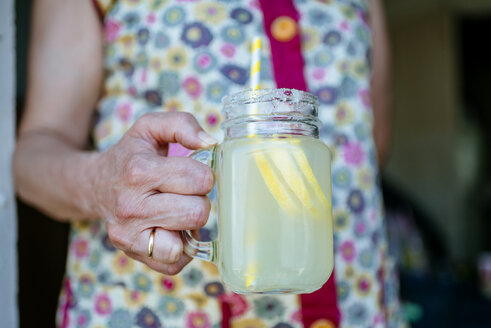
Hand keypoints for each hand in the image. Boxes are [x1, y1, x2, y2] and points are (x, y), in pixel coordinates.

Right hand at [92, 112, 216, 274]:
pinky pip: (175, 263)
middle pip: (197, 212)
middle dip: (199, 201)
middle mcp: (131, 205)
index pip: (200, 179)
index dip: (203, 175)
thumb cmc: (131, 156)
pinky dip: (180, 247)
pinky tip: (170, 228)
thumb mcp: (150, 127)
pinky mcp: (132, 253)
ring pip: (187, 241)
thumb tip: (209, 143)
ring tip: (176, 211)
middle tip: (184, 194)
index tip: (191, 174)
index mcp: (140, 171)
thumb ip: (182, 124)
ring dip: (189, 226)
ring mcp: (129, 234)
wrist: (94, 185)